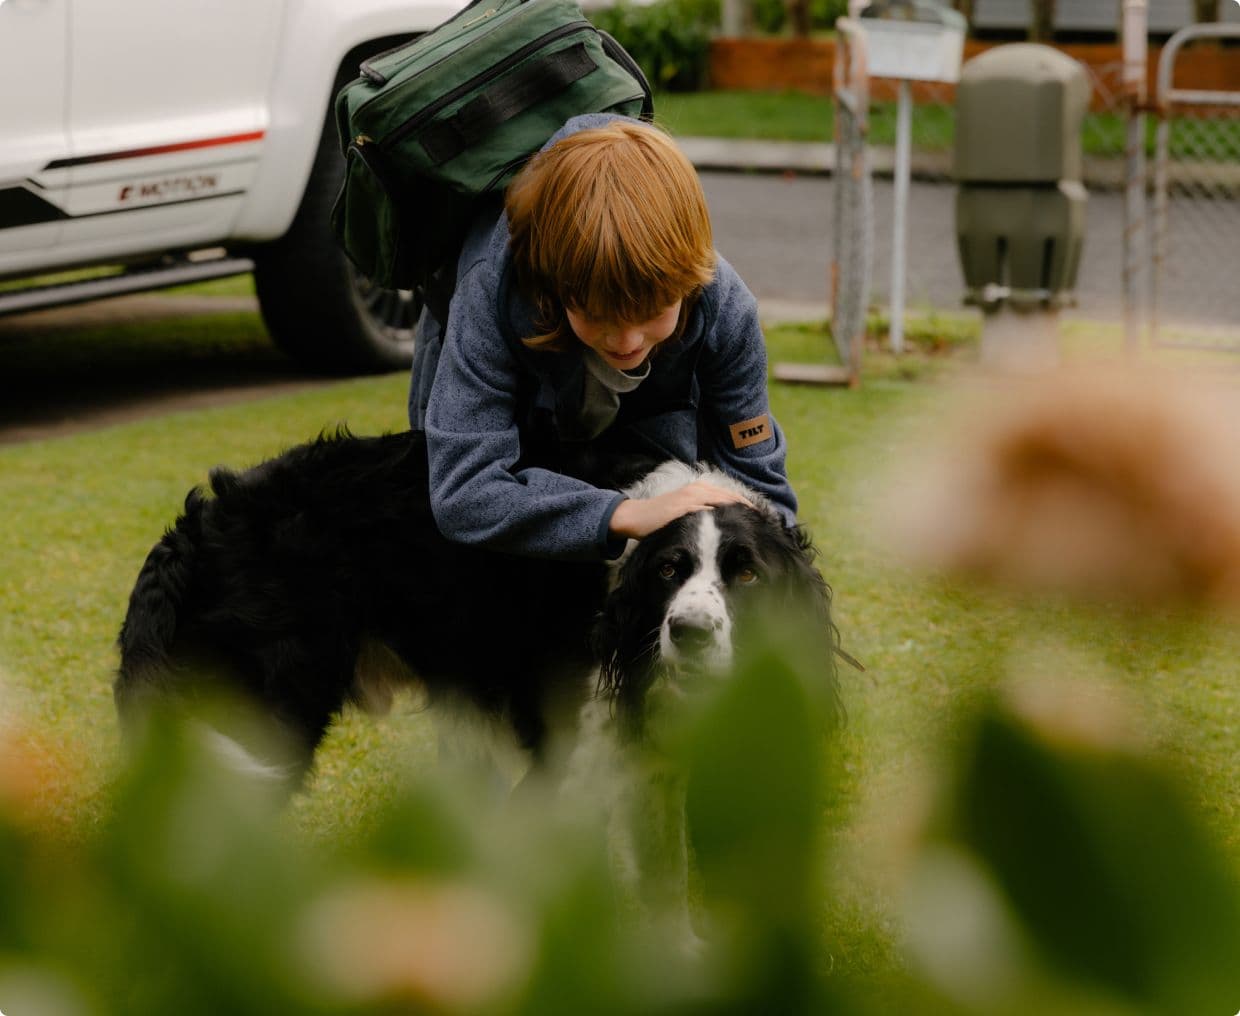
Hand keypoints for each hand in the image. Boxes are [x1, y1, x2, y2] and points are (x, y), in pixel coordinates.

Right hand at [609, 481, 754, 539]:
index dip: (746, 505)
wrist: (635, 517)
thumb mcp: (684, 512)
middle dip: (748, 508)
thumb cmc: (659, 518)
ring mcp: (691, 497)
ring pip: (722, 500)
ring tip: (755, 522)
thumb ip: (701, 513)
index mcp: (699, 489)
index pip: (729, 495)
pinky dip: (722, 515)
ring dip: (739, 510)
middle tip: (765, 520)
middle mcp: (697, 489)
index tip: (760, 516)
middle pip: (730, 496)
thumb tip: (719, 523)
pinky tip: (733, 526)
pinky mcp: (684, 506)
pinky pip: (707, 509)